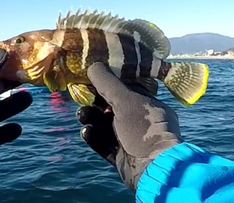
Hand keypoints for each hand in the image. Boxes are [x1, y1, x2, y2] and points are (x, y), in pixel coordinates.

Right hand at [76, 62, 181, 189]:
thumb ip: (107, 82)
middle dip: (95, 102)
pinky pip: (104, 143)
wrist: (152, 168)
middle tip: (81, 98)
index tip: (90, 78)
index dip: (107, 83)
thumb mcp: (125, 100)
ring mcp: (131, 139)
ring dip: (91, 119)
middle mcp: (140, 120)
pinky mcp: (121, 156)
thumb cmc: (143, 129)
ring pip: (105, 125)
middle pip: (112, 107)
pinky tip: (86, 131)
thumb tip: (93, 64)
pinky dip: (94, 136)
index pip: (125, 88)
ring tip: (81, 115)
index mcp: (148, 104)